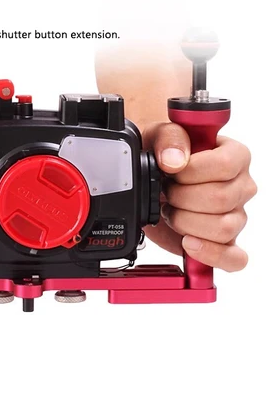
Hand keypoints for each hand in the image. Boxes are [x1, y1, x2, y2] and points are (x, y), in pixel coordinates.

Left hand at [143, 123, 256, 271]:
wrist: (153, 178)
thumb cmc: (162, 154)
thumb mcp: (158, 135)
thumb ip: (169, 138)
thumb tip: (175, 161)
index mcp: (234, 155)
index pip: (226, 165)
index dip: (192, 171)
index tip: (172, 170)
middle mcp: (240, 186)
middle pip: (221, 199)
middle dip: (182, 197)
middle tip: (166, 190)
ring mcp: (235, 215)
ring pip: (223, 228)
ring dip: (186, 221)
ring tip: (171, 210)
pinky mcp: (224, 241)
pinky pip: (234, 258)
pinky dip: (209, 253)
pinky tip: (187, 242)